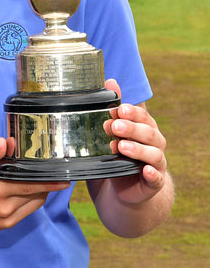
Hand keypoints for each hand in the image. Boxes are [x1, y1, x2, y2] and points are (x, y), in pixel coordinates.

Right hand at [0, 138, 69, 234]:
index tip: (65, 179)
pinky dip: (28, 202)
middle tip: (53, 174)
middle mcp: (4, 209)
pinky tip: (23, 191)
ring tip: (40, 181)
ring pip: (32, 206)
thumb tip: (6, 142)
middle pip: (36, 197)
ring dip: (39, 194)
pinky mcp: (2, 226)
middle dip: (47, 186)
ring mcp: (4, 221)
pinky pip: (23, 214)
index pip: (32, 187)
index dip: (51, 183)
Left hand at [104, 78, 168, 203]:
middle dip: (131, 128)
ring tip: (121, 146)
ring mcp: (156, 163)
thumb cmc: (119, 152)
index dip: (132, 113)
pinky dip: (152, 173)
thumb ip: (115, 109)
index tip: (119, 109)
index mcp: (145, 128)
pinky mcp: (154, 181)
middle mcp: (154, 144)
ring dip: (138, 149)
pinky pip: (156, 177)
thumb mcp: (114, 131)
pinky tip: (145, 170)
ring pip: (153, 154)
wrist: (125, 186)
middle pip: (148, 133)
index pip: (143, 117)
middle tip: (114, 126)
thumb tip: (110, 81)